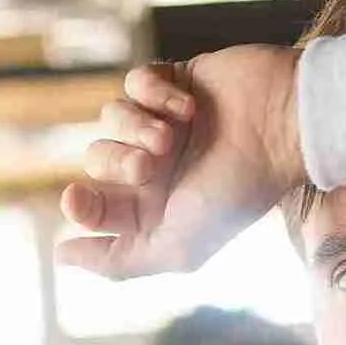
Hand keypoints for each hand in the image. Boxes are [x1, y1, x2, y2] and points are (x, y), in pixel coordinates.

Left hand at [57, 46, 304, 279]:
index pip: (94, 207)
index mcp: (155, 208)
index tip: (76, 199)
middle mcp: (157, 168)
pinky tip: (187, 105)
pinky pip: (134, 82)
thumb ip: (119, 262)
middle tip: (151, 165)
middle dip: (117, 162)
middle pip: (97, 159)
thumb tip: (63, 257)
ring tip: (172, 135)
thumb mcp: (177, 248)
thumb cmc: (236, 192)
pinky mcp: (174, 82)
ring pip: (110, 117)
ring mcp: (164, 123)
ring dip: (135, 126)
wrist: (282, 127)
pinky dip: (154, 92)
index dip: (80, 205)